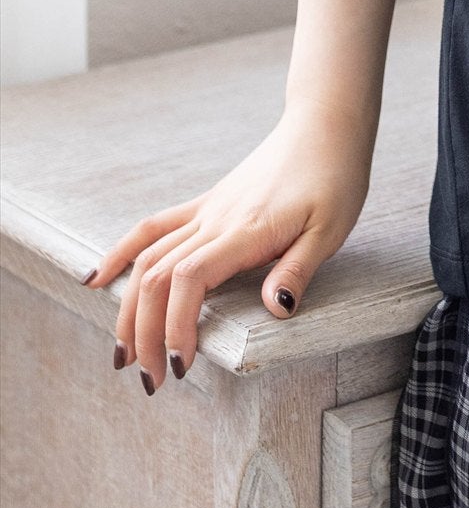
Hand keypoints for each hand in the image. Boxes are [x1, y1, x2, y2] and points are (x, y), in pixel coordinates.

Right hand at [80, 104, 372, 392]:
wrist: (324, 126)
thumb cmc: (335, 178)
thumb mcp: (332, 228)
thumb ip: (299, 269)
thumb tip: (279, 309)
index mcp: (246, 231)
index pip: (191, 280)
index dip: (176, 325)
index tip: (180, 365)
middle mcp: (216, 221)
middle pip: (158, 277)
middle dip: (146, 334)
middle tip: (150, 381)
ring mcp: (206, 211)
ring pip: (147, 259)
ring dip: (129, 310)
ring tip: (122, 355)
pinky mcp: (205, 204)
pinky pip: (152, 229)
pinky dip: (120, 254)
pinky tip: (94, 279)